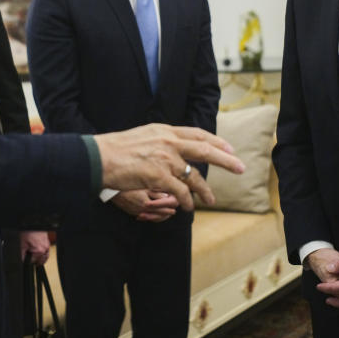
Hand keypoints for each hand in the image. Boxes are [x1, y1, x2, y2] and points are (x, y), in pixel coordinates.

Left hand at [20, 231, 50, 265]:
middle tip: (29, 258)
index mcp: (39, 251)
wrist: (33, 223)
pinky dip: (43, 254)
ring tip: (35, 258)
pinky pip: (47, 251)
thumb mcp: (22, 245)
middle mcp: (45, 249)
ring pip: (45, 257)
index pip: (33, 262)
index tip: (25, 259)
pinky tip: (39, 252)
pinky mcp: (48, 242)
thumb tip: (23, 261)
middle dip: (35, 261)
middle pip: (40, 261)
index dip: (28, 262)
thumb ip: (22, 255)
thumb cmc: (28, 231)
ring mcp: (47, 245)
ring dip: (40, 259)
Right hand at [94, 124, 243, 211]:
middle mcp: (168, 142)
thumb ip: (160, 141)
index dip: (216, 141)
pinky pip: (181, 191)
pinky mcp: (158, 176)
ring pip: (193, 175)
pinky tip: (189, 207)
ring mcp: (164, 158)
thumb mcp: (142, 136)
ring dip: (204, 190)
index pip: (197, 133)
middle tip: (240, 167)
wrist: (97, 158)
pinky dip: (187, 201)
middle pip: (204, 149)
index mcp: (164, 130)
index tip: (229, 148)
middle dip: (226, 159)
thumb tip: (174, 150)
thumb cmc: (115, 150)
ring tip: (210, 199)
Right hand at [111, 189, 177, 221]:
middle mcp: (142, 211)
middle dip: (167, 212)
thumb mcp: (144, 186)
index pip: (163, 207)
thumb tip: (168, 195)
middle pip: (159, 215)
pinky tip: (152, 214)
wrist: (111, 190)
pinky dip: (151, 216)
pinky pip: (144, 217)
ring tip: (166, 213)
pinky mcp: (131, 212)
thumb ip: (156, 192)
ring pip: (152, 218)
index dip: (171, 205)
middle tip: (173, 210)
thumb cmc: (127, 184)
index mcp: (146, 204)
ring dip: (160, 216)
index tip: (177, 203)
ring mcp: (136, 213)